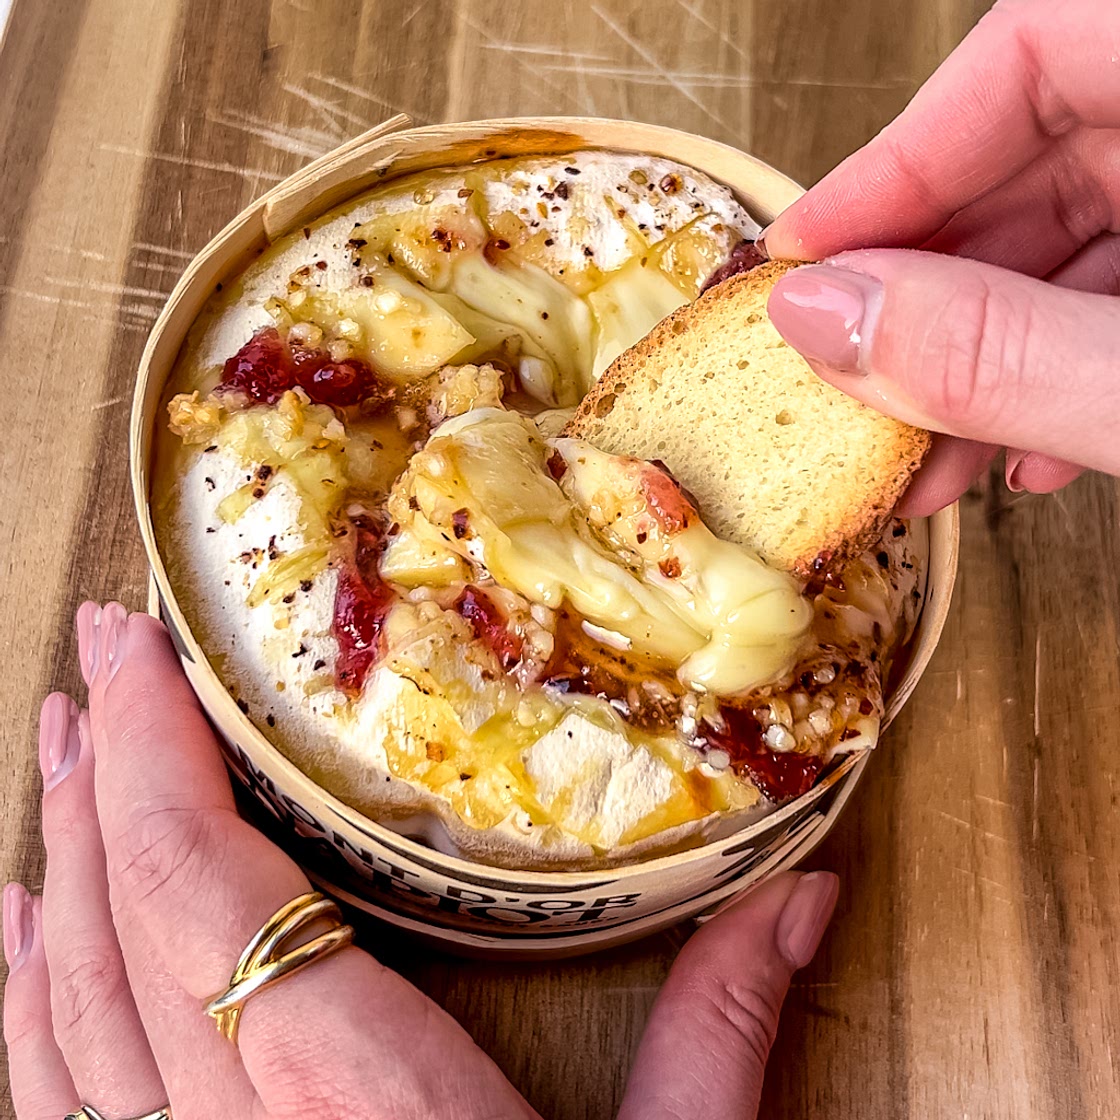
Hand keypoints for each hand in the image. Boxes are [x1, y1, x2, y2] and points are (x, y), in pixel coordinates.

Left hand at [4, 602, 838, 1119]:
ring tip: (55, 747)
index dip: (161, 760)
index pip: (211, 895)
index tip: (136, 653)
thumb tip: (800, 892)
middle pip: (123, 929)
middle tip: (93, 657)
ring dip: (55, 863)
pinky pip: (54, 1111)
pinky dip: (24, 1007)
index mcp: (359, 1117)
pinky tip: (19, 940)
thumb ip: (721, 1035)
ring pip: (62, 1014)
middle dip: (100, 775)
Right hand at [760, 0, 1119, 513]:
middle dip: (923, 287)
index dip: (897, 156)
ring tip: (919, 453)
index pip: (1032, 48)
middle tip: (845, 371)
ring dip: (975, 354)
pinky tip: (1019, 448)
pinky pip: (1119, 294)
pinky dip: (1053, 370)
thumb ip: (997, 348)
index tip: (803, 256)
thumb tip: (824, 317)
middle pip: (1033, 155)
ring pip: (1070, 240)